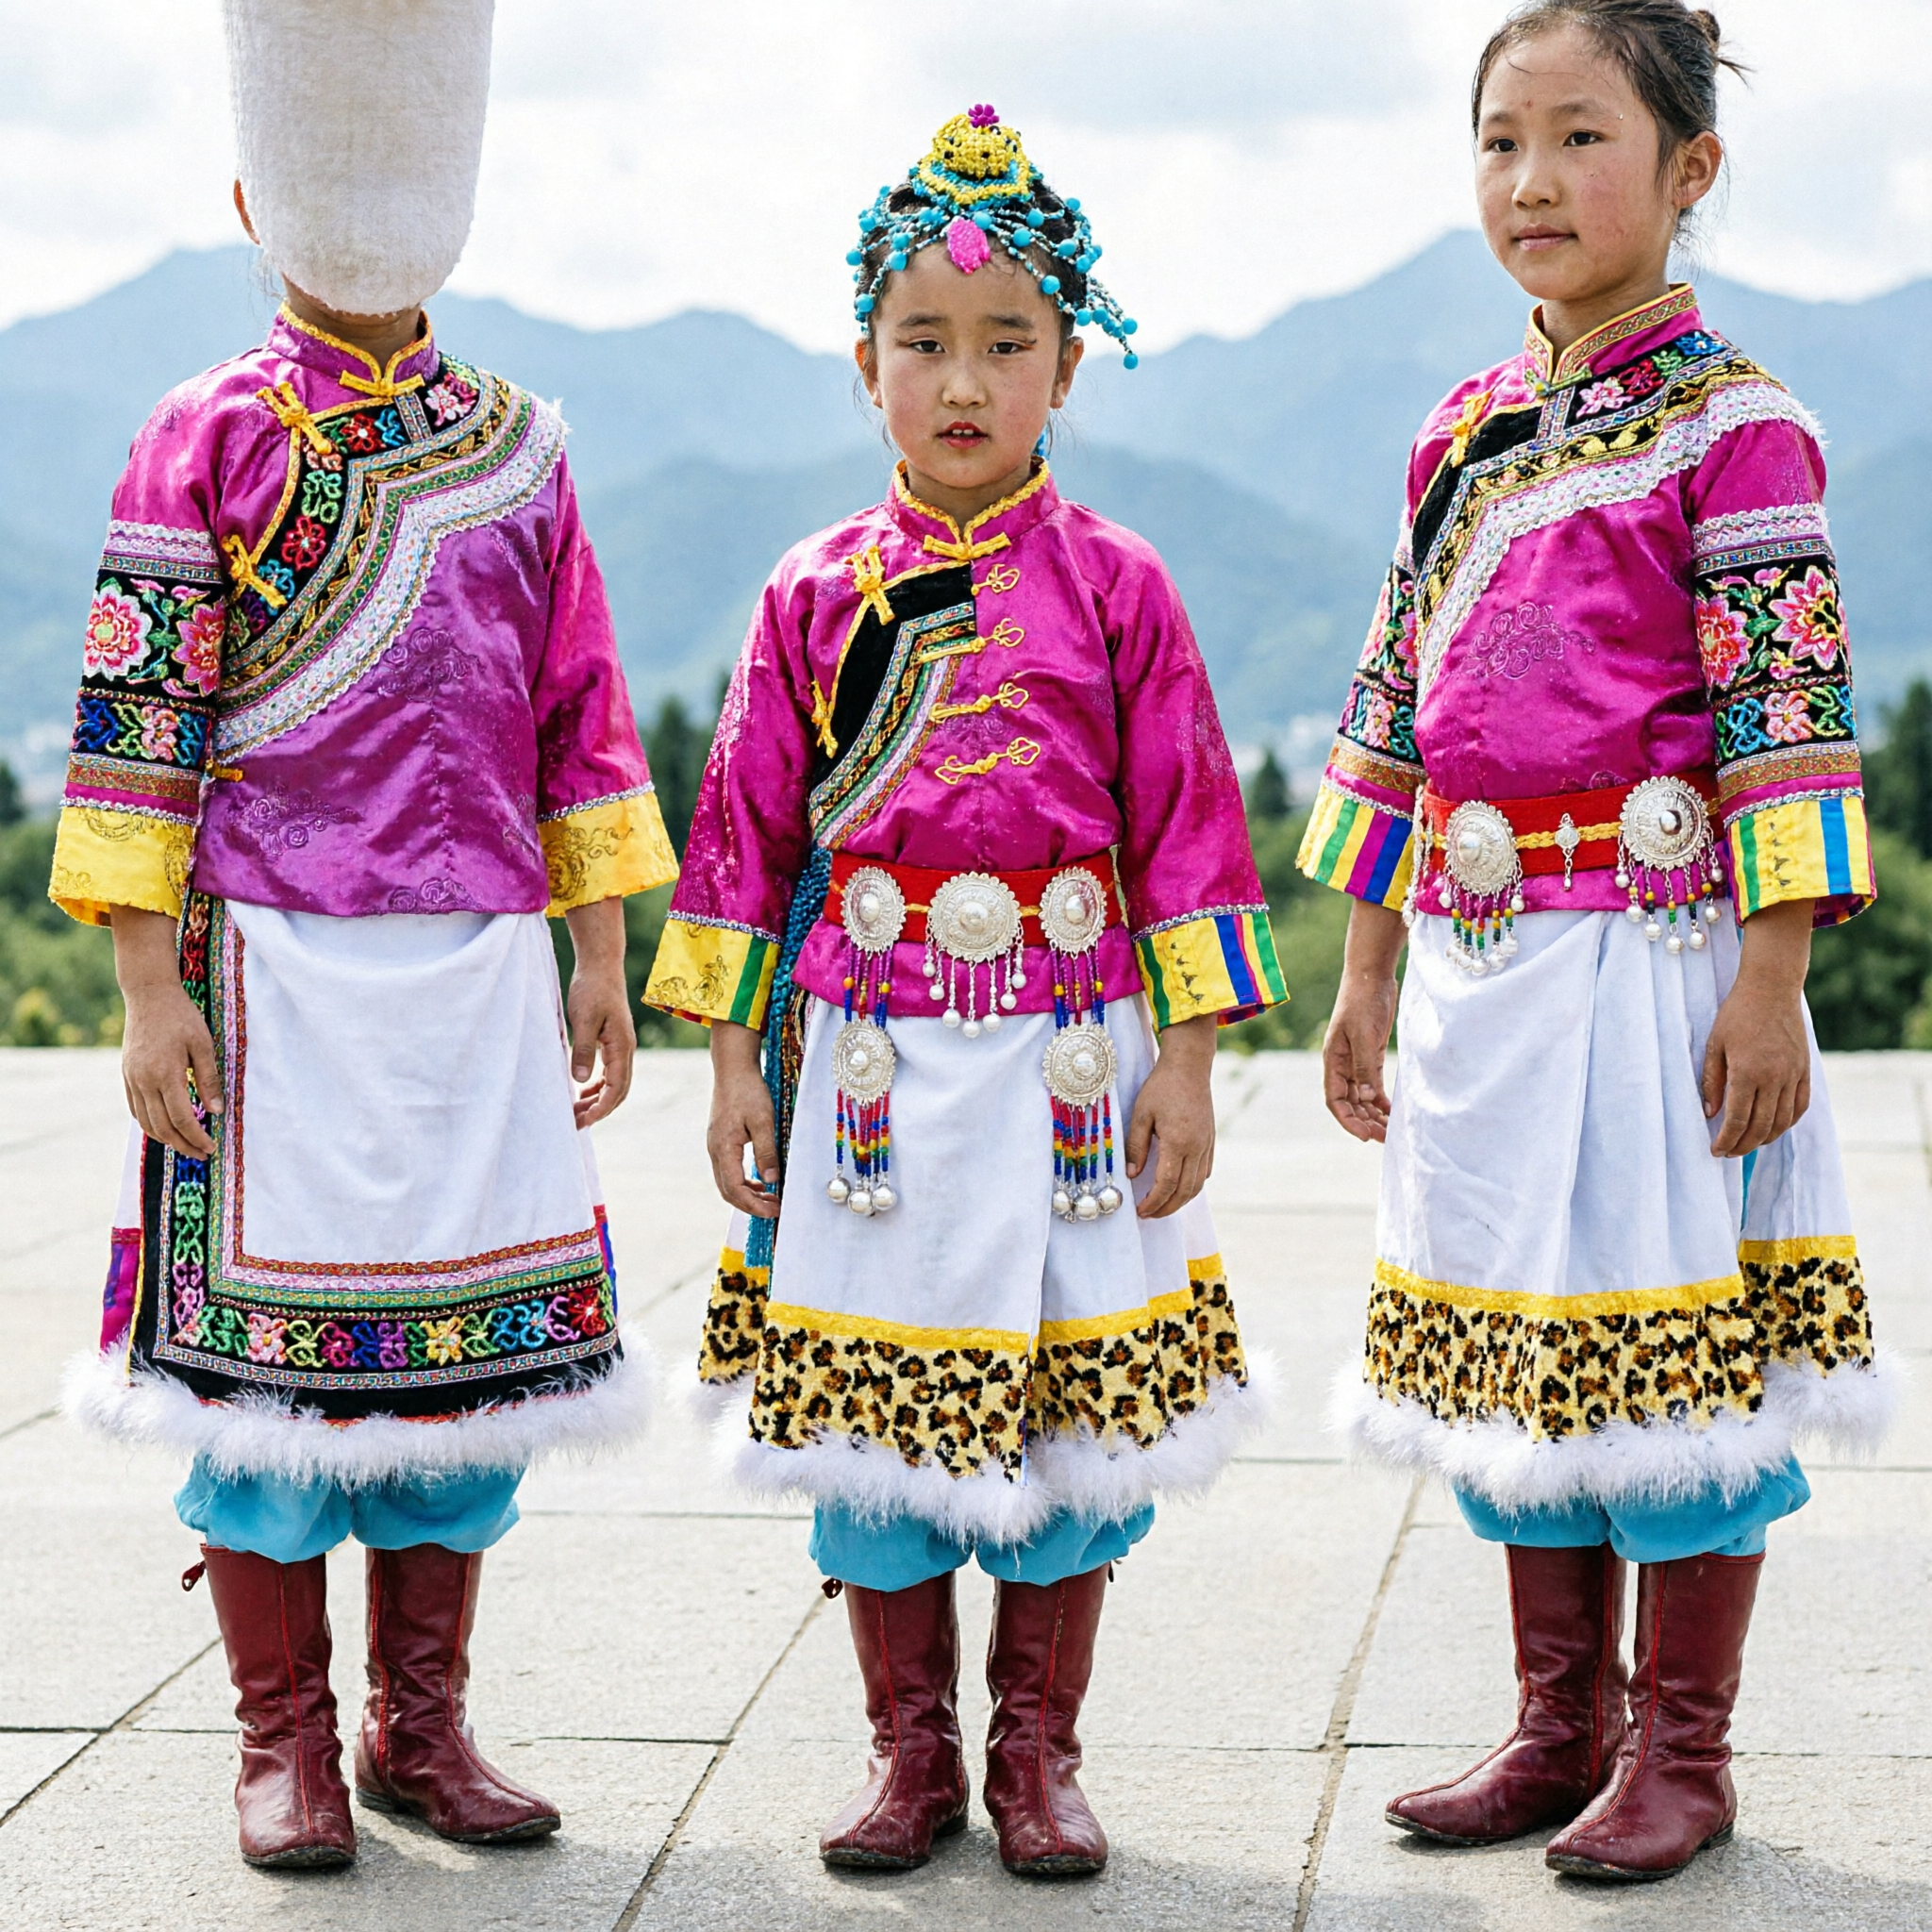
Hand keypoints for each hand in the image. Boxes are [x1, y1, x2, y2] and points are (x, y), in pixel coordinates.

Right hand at [111, 907, 218, 1158]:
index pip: (182, 1118)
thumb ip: (209, 1079)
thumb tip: (217, 1111)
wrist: (148, 995)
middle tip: (202, 1154)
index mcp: (166, 1074)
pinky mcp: (127, 1074)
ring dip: (165, 1139)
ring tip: (186, 1146)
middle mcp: (144, 1081)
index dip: (197, 1137)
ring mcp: (132, 1078)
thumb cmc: (181, 1016)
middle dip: (183, 1145)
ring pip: (146, 1121)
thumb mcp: (203, 1044)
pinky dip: (149, 1123)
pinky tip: (164, 1128)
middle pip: (162, 1126)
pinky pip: (135, 1108)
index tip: (211, 1147)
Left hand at [563, 898, 634, 1126]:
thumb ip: (583, 1050)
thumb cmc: (592, 989)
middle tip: (576, 1124)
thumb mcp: (583, 1020)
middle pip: (619, 1091)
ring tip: (577, 1111)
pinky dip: (598, 1085)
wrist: (601, 966)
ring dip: (599, 1100)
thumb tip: (578, 1081)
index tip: (583, 1121)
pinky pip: (610, 1072)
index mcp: (622, 1047)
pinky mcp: (613, 1040)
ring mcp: (621, 1046)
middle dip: (600, 1110)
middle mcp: (626, 1050)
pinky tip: (583, 1090)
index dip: (601, 1109)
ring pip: (615, 1083)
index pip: (616, 1089)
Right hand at [708, 1021, 778, 1216]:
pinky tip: (761, 1182)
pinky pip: (729, 1170)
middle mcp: (715, 1150)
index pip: (735, 1189)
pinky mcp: (721, 1141)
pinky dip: (744, 1182)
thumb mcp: (763, 1121)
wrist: (733, 1069)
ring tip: (771, 1199)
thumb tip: (771, 1181)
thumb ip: (766, 1152)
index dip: (754, 1205)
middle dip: (751, 1205)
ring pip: (727, 1182)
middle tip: (776, 1210)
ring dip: (748, 1195)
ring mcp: (716, 1146)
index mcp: (723, 1148)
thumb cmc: (748, 1091)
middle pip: (728, 1191)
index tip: (775, 1210)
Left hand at [1127, 1013, 1216, 1218]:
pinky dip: (1193, 1186)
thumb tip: (1132, 1174)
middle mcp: (1196, 1148)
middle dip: (1166, 1208)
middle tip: (1149, 1215)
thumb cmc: (1162, 1087)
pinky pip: (1204, 1172)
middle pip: (1184, 1191)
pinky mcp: (1210, 1140)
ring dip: (1181, 1200)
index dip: (1153, 1202)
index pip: (1166, 1184)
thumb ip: (1136, 1146)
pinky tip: (1179, 1187)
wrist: (1189, 1067)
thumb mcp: (1141, 1114)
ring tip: (1163, 1206)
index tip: (1140, 1210)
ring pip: (1197, 1185)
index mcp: (1178, 1142)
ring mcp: (1206, 1145)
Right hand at [1322, 900, 1404, 1142]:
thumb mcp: (1363, 1034)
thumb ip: (1365, 1066)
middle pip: (1349, 1103)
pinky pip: (1374, 1085)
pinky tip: (1394, 1112)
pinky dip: (1382, 1100)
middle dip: (1364, 1121)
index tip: (1366, 1136)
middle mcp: (1342, 1065)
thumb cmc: (1363, 1001)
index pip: (1335, 1100)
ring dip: (1374, 1114)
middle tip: (1385, 1138)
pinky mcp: (1371, 1055)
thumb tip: (1368, 1098)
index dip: (1348, 1120)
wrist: (1371, 975)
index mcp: (1332, 1060)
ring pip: (1362, 1097)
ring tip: (1391, 1131)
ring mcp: (1356, 1061)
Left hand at [1704, 898, 1814, 1157]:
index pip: (1737, 1120)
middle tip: (1728, 1153)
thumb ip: (1711, 1081)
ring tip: (1748, 1144)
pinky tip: (1774, 1128)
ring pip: (1783, 1121)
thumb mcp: (1714, 1045)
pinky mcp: (1805, 1070)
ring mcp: (1793, 1075)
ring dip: (1765, 1139)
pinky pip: (1800, 1106)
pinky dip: (1788, 1123)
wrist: (1771, 989)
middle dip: (1743, 1145)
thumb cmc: (1736, 1014)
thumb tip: (1710, 1114)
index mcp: (1747, 1072)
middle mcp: (1774, 1077)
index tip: (1715, 1151)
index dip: (1726, 1140)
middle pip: (1761, 1127)